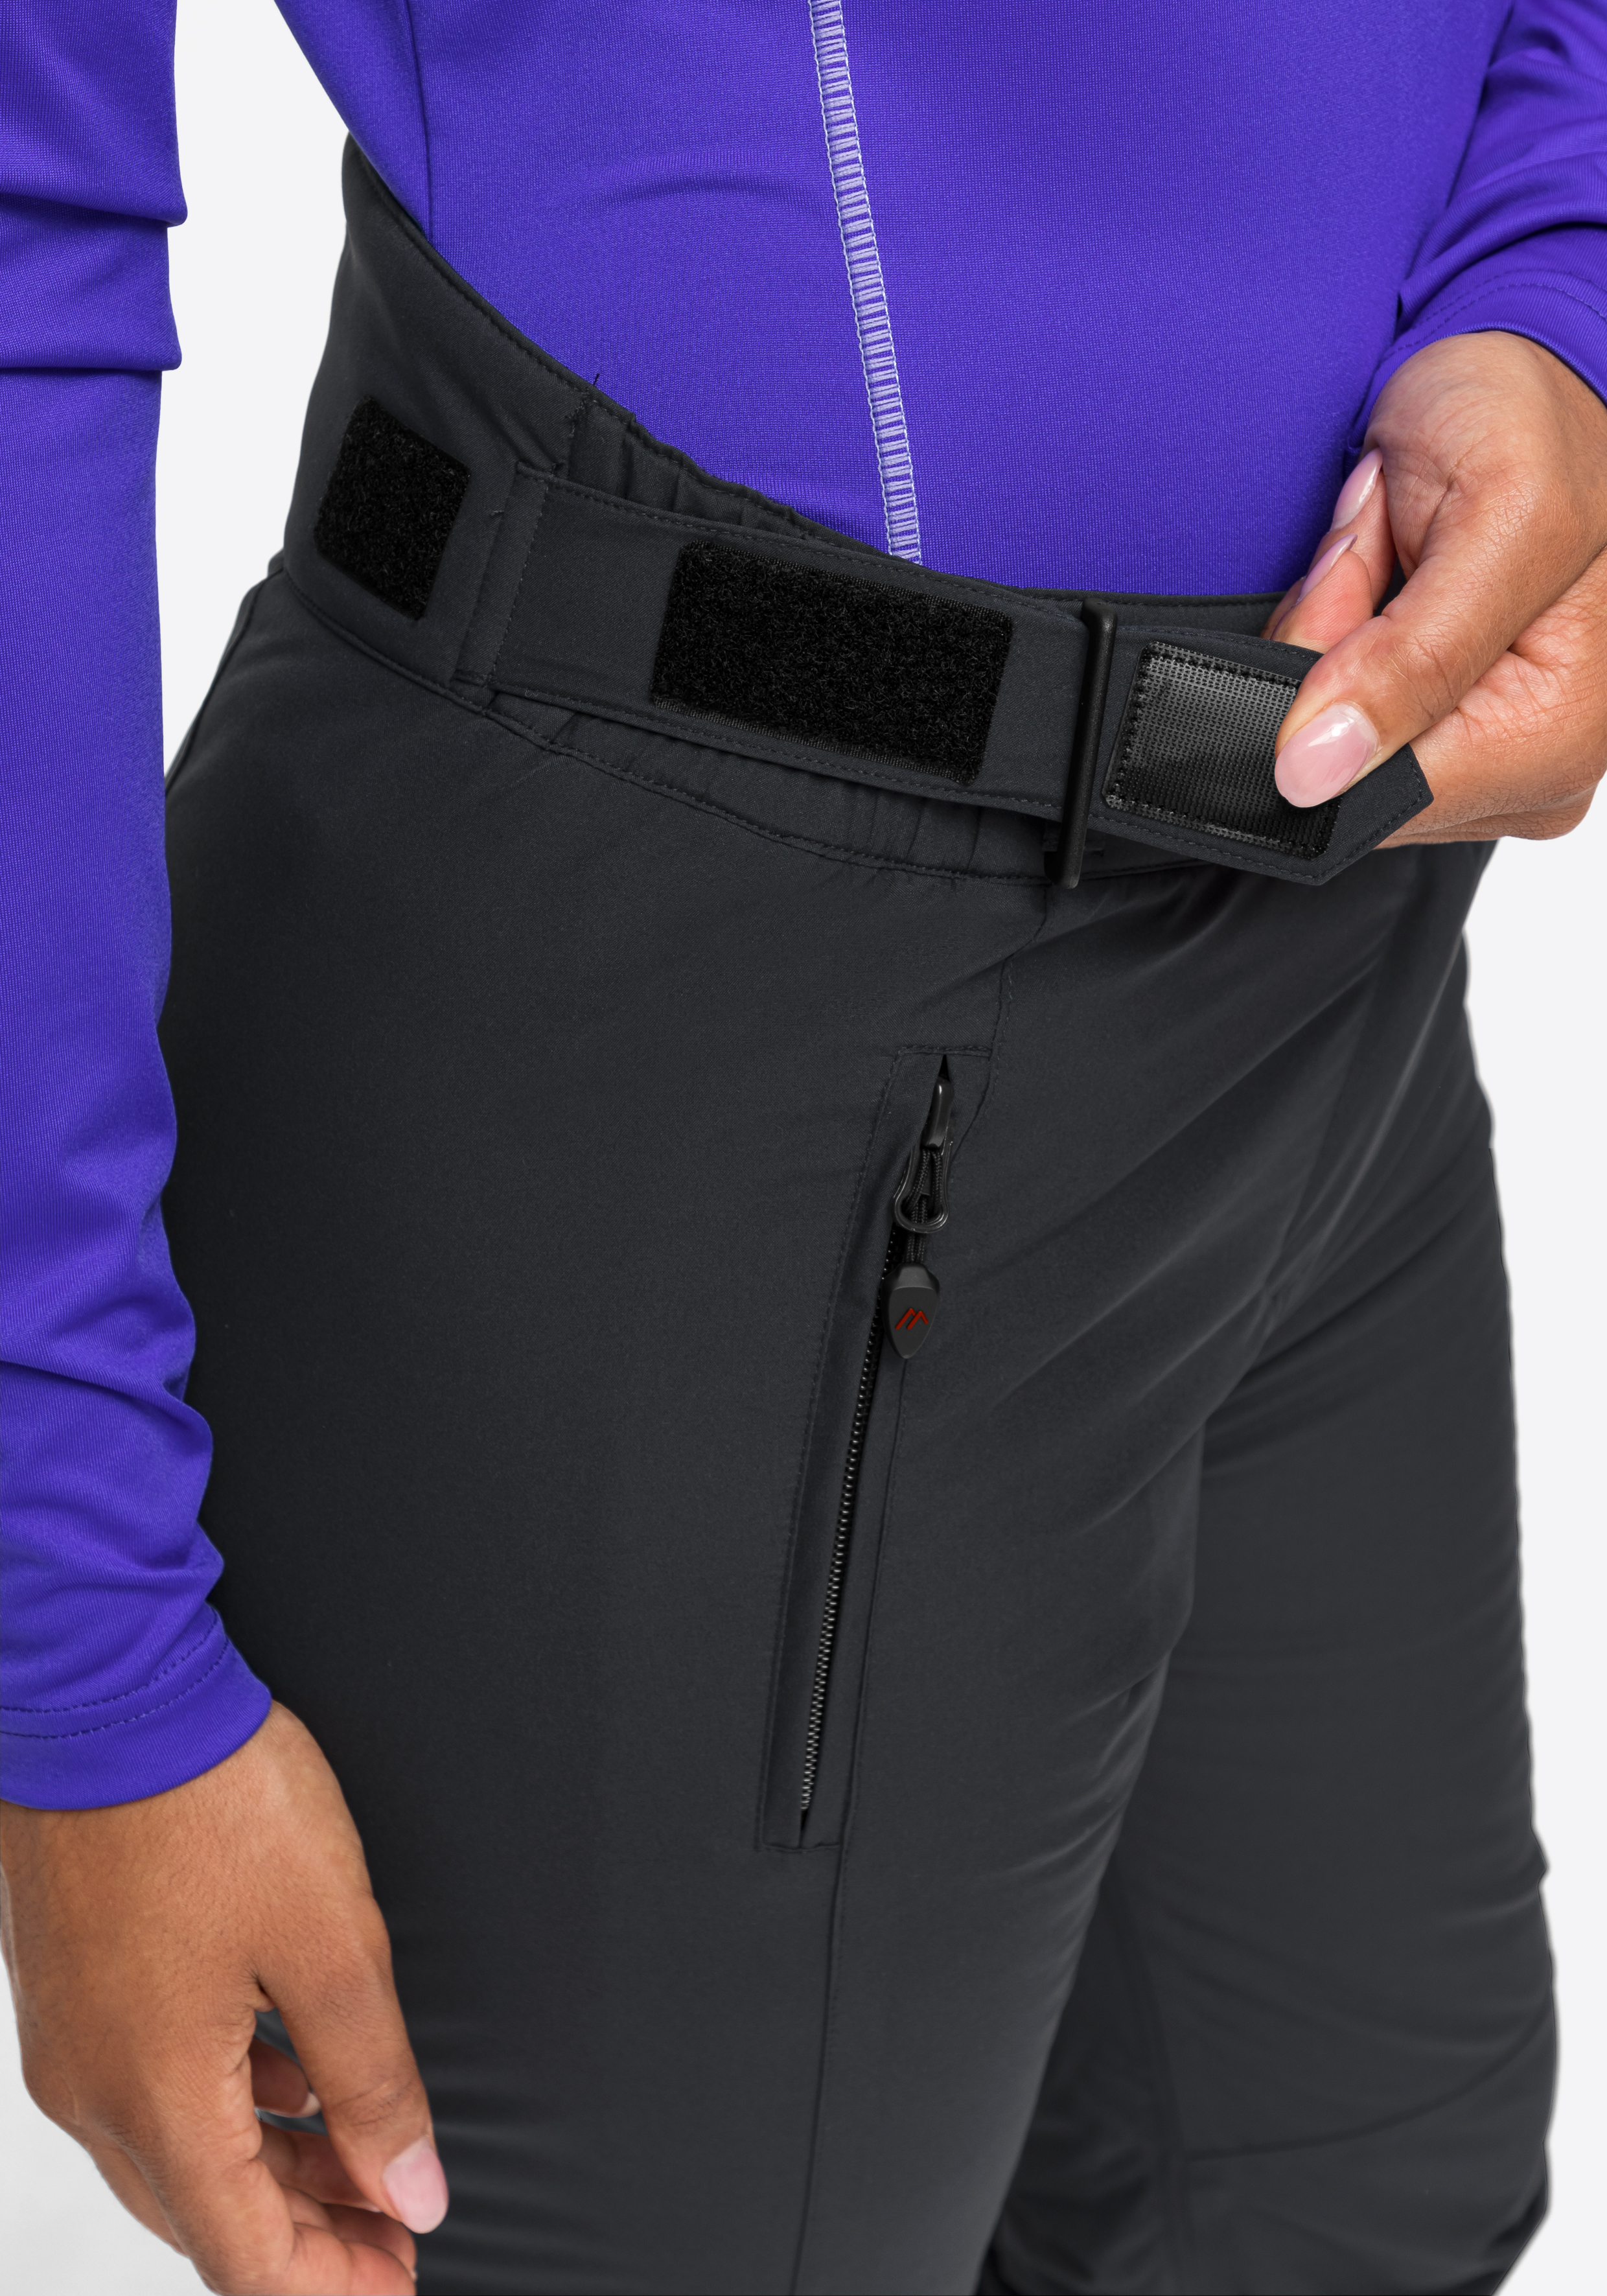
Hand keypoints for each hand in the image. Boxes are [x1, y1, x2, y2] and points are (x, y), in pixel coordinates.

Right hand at [0, 1703, 444, 2292]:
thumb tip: (409, 2188)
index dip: (332, 2286)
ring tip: (362, 2153)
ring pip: (180, 2150)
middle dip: (309, 2234)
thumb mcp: (332, 1945)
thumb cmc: (208, 1799)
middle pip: (209, 2215)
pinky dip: (230, 2100)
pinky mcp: (76, 1984)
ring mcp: (76, 2035)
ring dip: (272, 2165)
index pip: (245, 2258)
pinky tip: (291, 2074)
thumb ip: (373, 2084)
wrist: (111, 1690)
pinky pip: (154, 2083)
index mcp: (155, 2099)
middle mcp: (95, 2088)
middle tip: (393, 2225)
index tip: (399, 2277)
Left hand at [1264, 330, 1606, 841]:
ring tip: (1389, 553)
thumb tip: (1314, 773)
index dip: (1326, 693)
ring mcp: (1496, 757)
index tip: (1353, 584)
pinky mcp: (1455, 731)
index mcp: (1561, 731)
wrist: (1535, 371)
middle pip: (1351, 765)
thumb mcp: (1496, 516)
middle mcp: (1538, 766)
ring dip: (1334, 638)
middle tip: (1377, 552)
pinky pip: (1346, 714)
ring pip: (1335, 738)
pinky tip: (1386, 580)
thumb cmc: (1536, 417)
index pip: (1372, 789)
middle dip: (1334, 655)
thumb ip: (1409, 658)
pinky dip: (1340, 641)